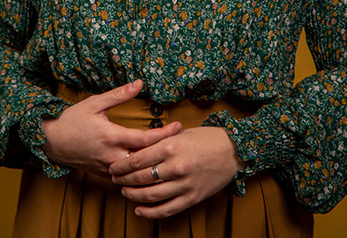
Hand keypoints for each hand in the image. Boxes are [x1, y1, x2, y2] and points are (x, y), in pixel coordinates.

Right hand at [41, 80, 181, 176]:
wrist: (51, 141)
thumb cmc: (73, 119)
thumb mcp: (95, 103)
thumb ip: (119, 94)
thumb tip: (140, 83)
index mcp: (112, 137)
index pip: (145, 139)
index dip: (164, 134)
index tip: (178, 127)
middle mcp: (112, 156)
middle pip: (145, 159)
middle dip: (164, 152)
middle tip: (181, 142)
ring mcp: (108, 168)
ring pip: (137, 172)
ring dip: (153, 164)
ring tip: (171, 154)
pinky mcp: (104, 175)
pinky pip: (127, 177)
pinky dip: (140, 172)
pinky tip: (151, 166)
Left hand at [108, 126, 242, 218]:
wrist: (233, 151)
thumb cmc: (206, 138)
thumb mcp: (181, 134)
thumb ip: (160, 141)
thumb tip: (139, 148)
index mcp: (171, 146)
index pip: (138, 158)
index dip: (122, 165)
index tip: (113, 166)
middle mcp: (176, 166)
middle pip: (141, 177)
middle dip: (124, 179)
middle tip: (115, 179)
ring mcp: (184, 184)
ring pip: (151, 195)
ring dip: (134, 195)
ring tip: (125, 192)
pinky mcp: (192, 198)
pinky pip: (166, 209)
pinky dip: (150, 212)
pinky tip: (140, 210)